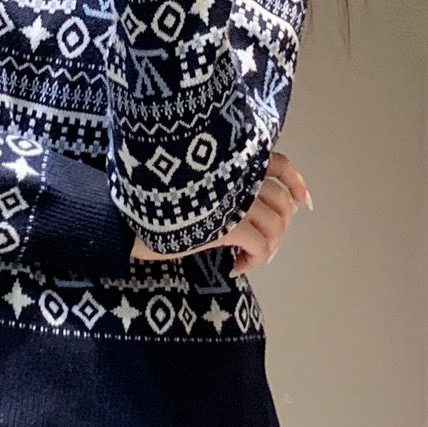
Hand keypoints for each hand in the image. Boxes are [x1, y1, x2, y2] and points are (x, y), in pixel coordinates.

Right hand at [130, 150, 313, 276]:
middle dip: (280, 227)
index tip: (304, 201)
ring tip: (247, 257)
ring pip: (276, 226)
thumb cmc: (147, 196)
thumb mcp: (186, 177)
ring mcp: (235, 199)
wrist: (123, 213)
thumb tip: (231, 200)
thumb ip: (213, 178)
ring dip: (267, 247)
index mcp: (230, 159)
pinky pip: (259, 246)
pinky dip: (253, 260)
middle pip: (281, 202)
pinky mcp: (227, 225)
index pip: (278, 164)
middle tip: (263, 244)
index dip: (296, 182)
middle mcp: (238, 176)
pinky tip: (235, 268)